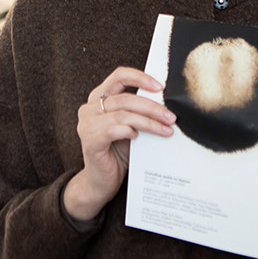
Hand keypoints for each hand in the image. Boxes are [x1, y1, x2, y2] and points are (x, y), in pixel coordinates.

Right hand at [63, 66, 175, 222]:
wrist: (101, 182)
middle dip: (152, 107)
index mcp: (98, 98)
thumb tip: (165, 105)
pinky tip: (138, 137)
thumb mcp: (130, 127)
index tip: (160, 87)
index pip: (119, 76)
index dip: (140, 78)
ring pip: (123, 114)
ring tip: (166, 129)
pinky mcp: (90, 140)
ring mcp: (87, 124)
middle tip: (170, 116)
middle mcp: (89, 108)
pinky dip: (130, 131)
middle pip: (125, 98)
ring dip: (148, 122)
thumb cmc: (117, 153)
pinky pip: (113, 130)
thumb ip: (138, 113)